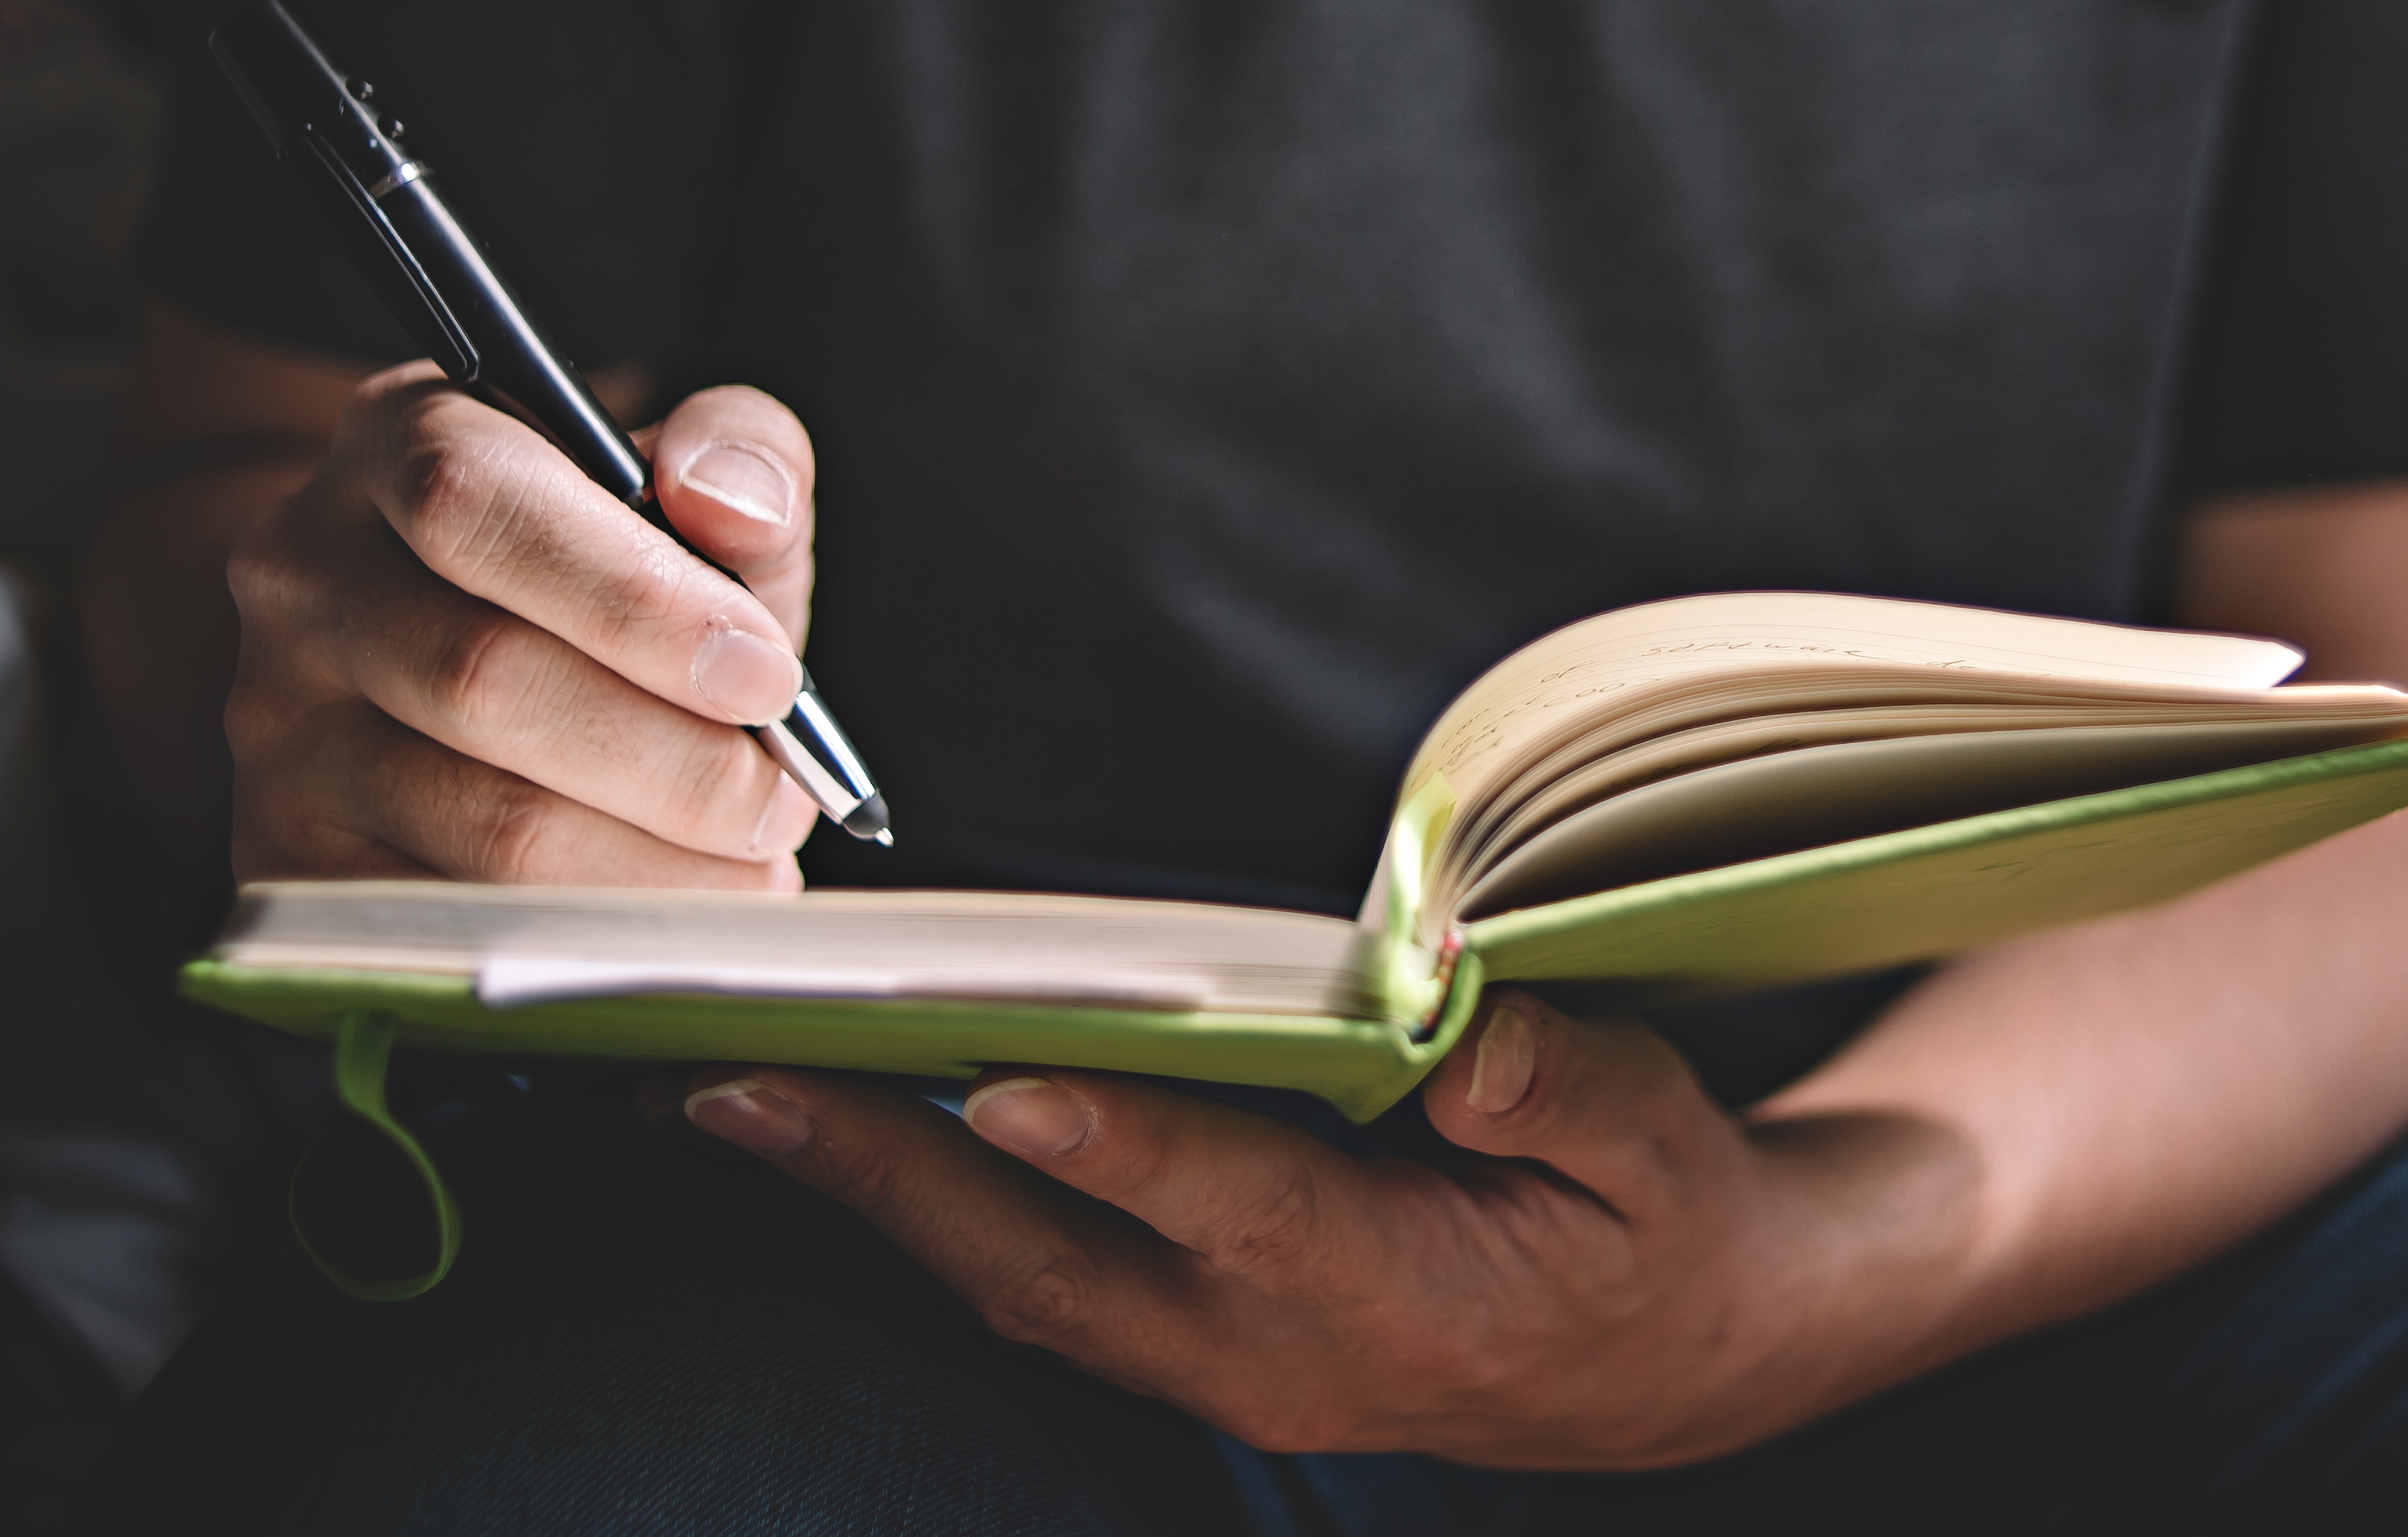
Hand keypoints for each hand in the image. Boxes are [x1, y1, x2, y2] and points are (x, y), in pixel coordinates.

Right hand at [222, 362, 825, 885]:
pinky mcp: (283, 854)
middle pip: (479, 676)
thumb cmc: (619, 566)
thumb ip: (741, 455)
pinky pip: (447, 919)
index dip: (632, 599)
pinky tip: (667, 915)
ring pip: (475, 819)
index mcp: (395, 438)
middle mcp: (303, 573)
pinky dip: (583, 934)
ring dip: (649, 864)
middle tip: (780, 801)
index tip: (768, 676)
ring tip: (750, 866)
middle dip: (671, 760)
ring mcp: (276, 722)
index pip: (472, 502)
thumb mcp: (695, 481)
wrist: (497, 655)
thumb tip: (729, 505)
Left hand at [676, 990, 1985, 1467]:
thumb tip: (1465, 1040)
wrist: (1679, 1360)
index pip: (1238, 1210)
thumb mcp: (1671, 1147)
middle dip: (887, 1179)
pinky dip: (930, 1214)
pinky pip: (1037, 1286)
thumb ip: (1572, 1089)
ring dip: (873, 1196)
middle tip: (734, 1084)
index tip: (1003, 1088)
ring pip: (1016, 1285)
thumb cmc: (1669, 1226)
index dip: (1124, 1151)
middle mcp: (1276, 1350)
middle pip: (1053, 1268)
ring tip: (728, 1095)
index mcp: (1401, 1296)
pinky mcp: (1194, 1346)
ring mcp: (1222, 1366)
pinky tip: (850, 1136)